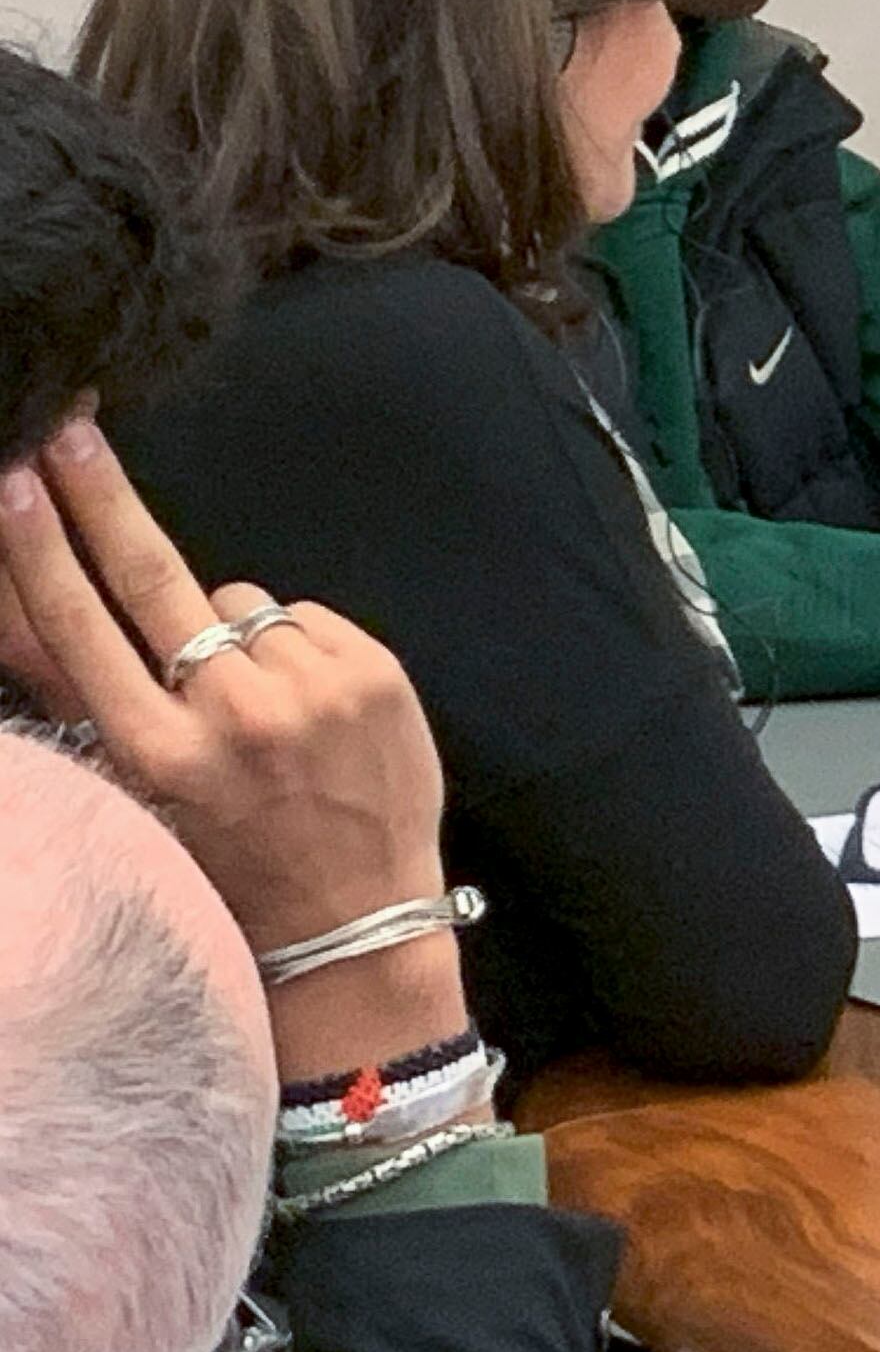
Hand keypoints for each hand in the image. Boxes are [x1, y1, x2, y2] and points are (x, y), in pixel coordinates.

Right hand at [0, 418, 444, 952]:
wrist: (357, 918)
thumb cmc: (237, 862)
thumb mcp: (148, 797)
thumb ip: (108, 706)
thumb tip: (50, 616)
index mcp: (156, 754)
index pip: (81, 630)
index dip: (40, 551)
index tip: (14, 484)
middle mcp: (229, 715)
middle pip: (150, 577)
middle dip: (99, 499)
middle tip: (67, 433)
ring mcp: (308, 688)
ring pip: (238, 603)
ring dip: (233, 633)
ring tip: (258, 709)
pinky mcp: (371, 671)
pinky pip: (304, 618)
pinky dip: (295, 645)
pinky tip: (306, 704)